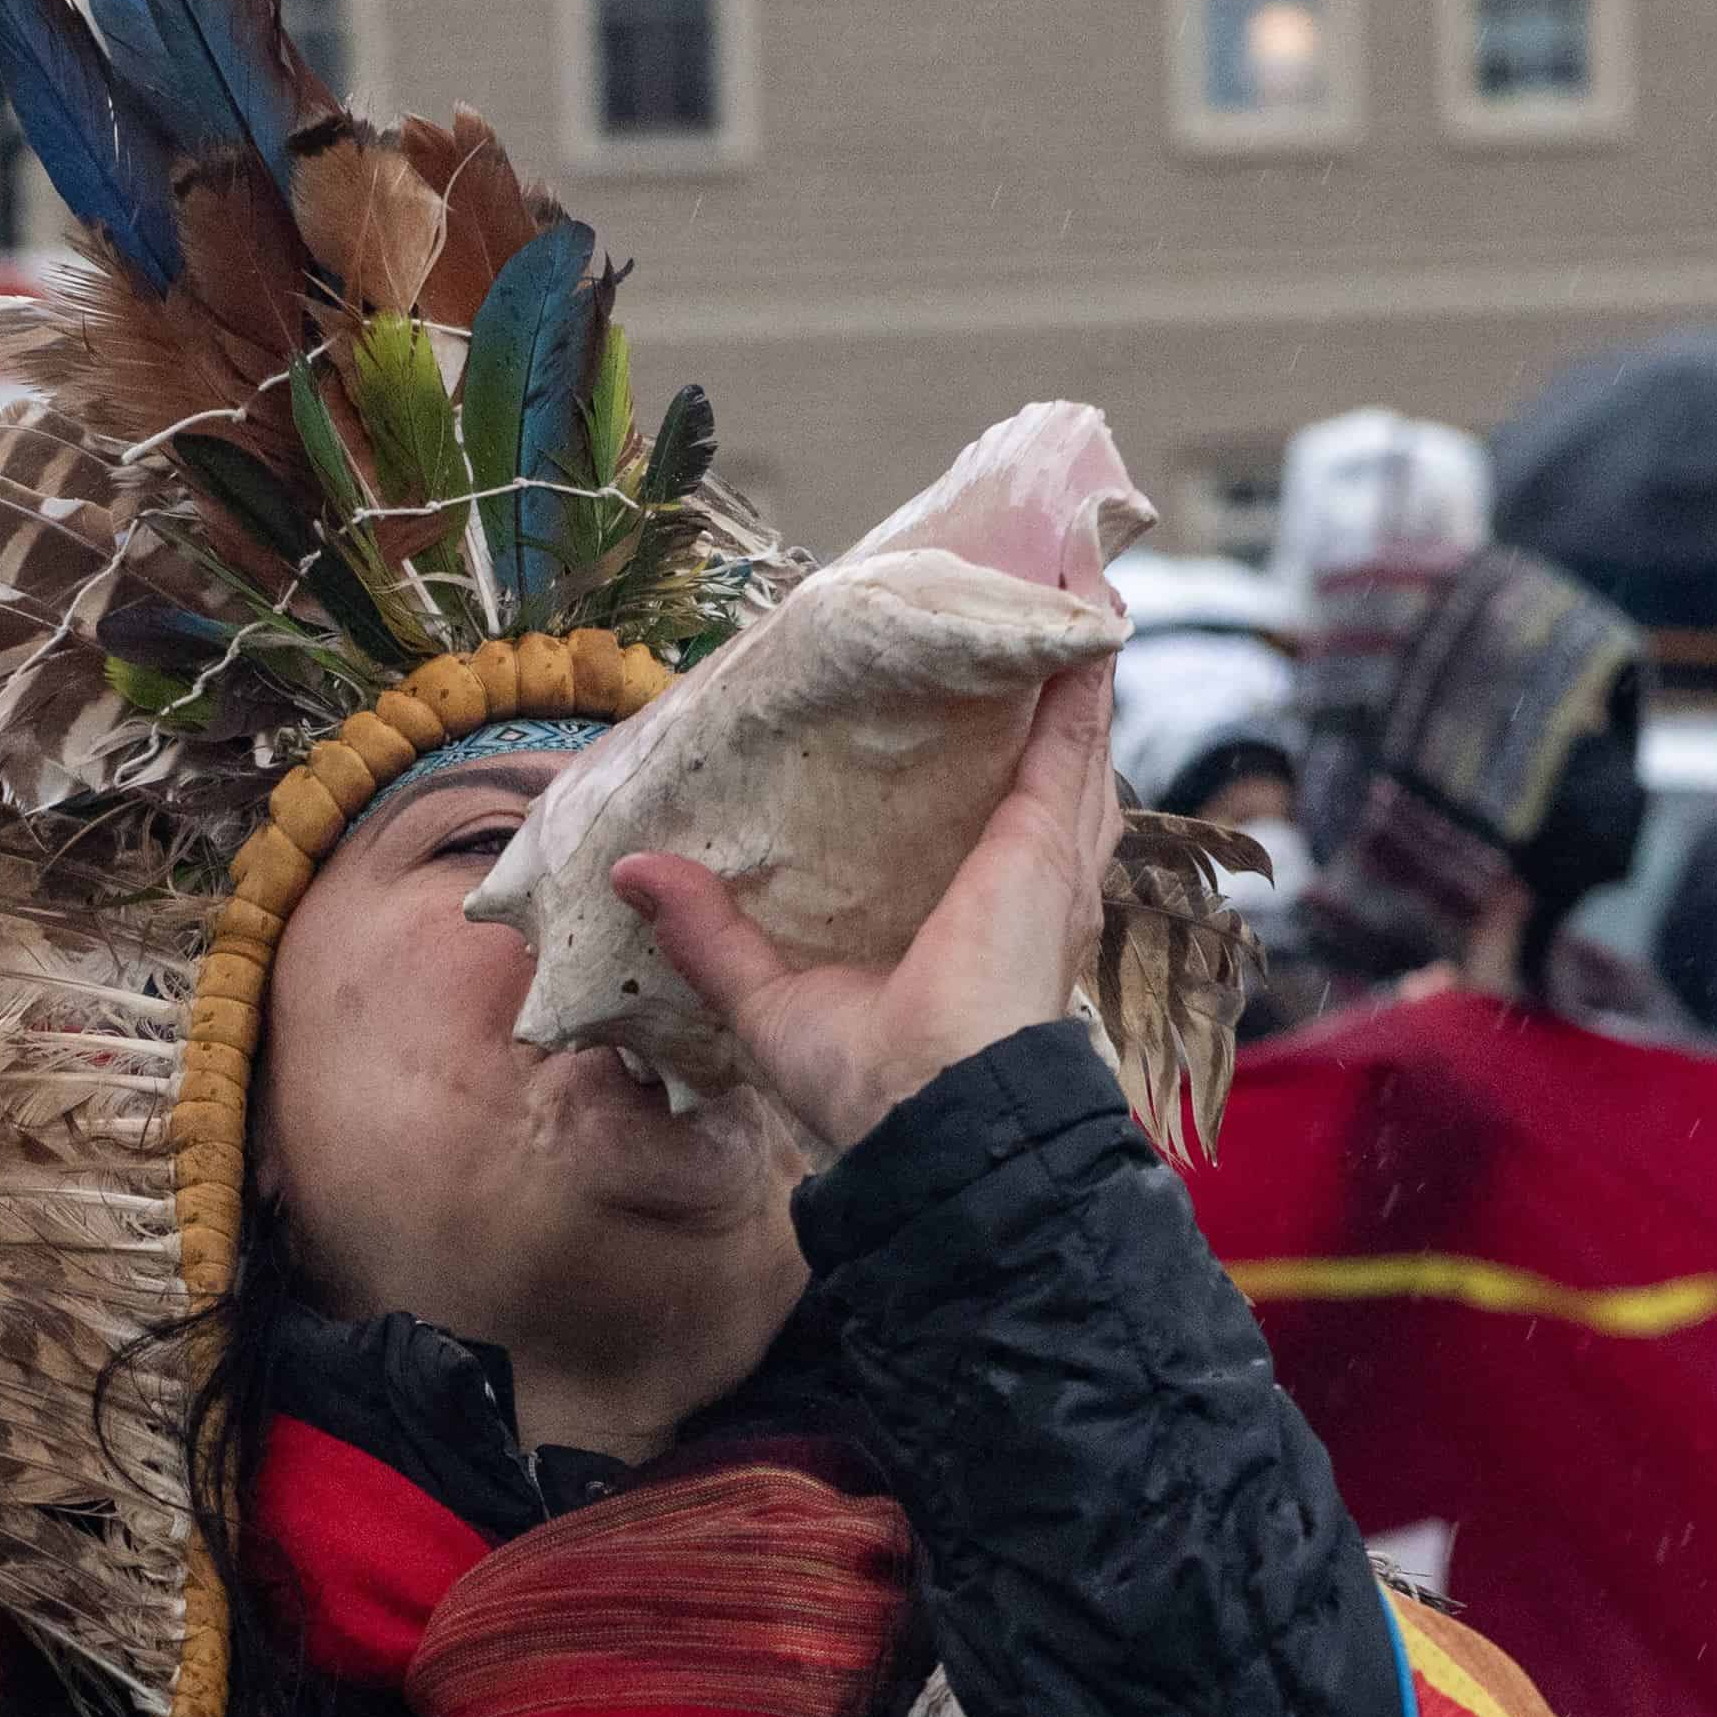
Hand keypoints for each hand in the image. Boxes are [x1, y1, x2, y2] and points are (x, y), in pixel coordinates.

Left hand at [608, 661, 1121, 1156]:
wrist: (935, 1118)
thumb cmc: (866, 1088)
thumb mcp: (768, 997)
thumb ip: (712, 933)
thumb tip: (634, 875)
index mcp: (964, 925)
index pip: (978, 827)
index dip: (978, 769)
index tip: (957, 706)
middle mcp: (1020, 891)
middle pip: (1041, 773)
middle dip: (1041, 702)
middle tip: (1021, 626)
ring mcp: (1044, 862)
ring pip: (1071, 745)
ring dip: (1069, 672)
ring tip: (1067, 598)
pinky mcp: (1044, 838)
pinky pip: (1074, 734)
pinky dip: (1080, 674)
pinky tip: (1082, 610)